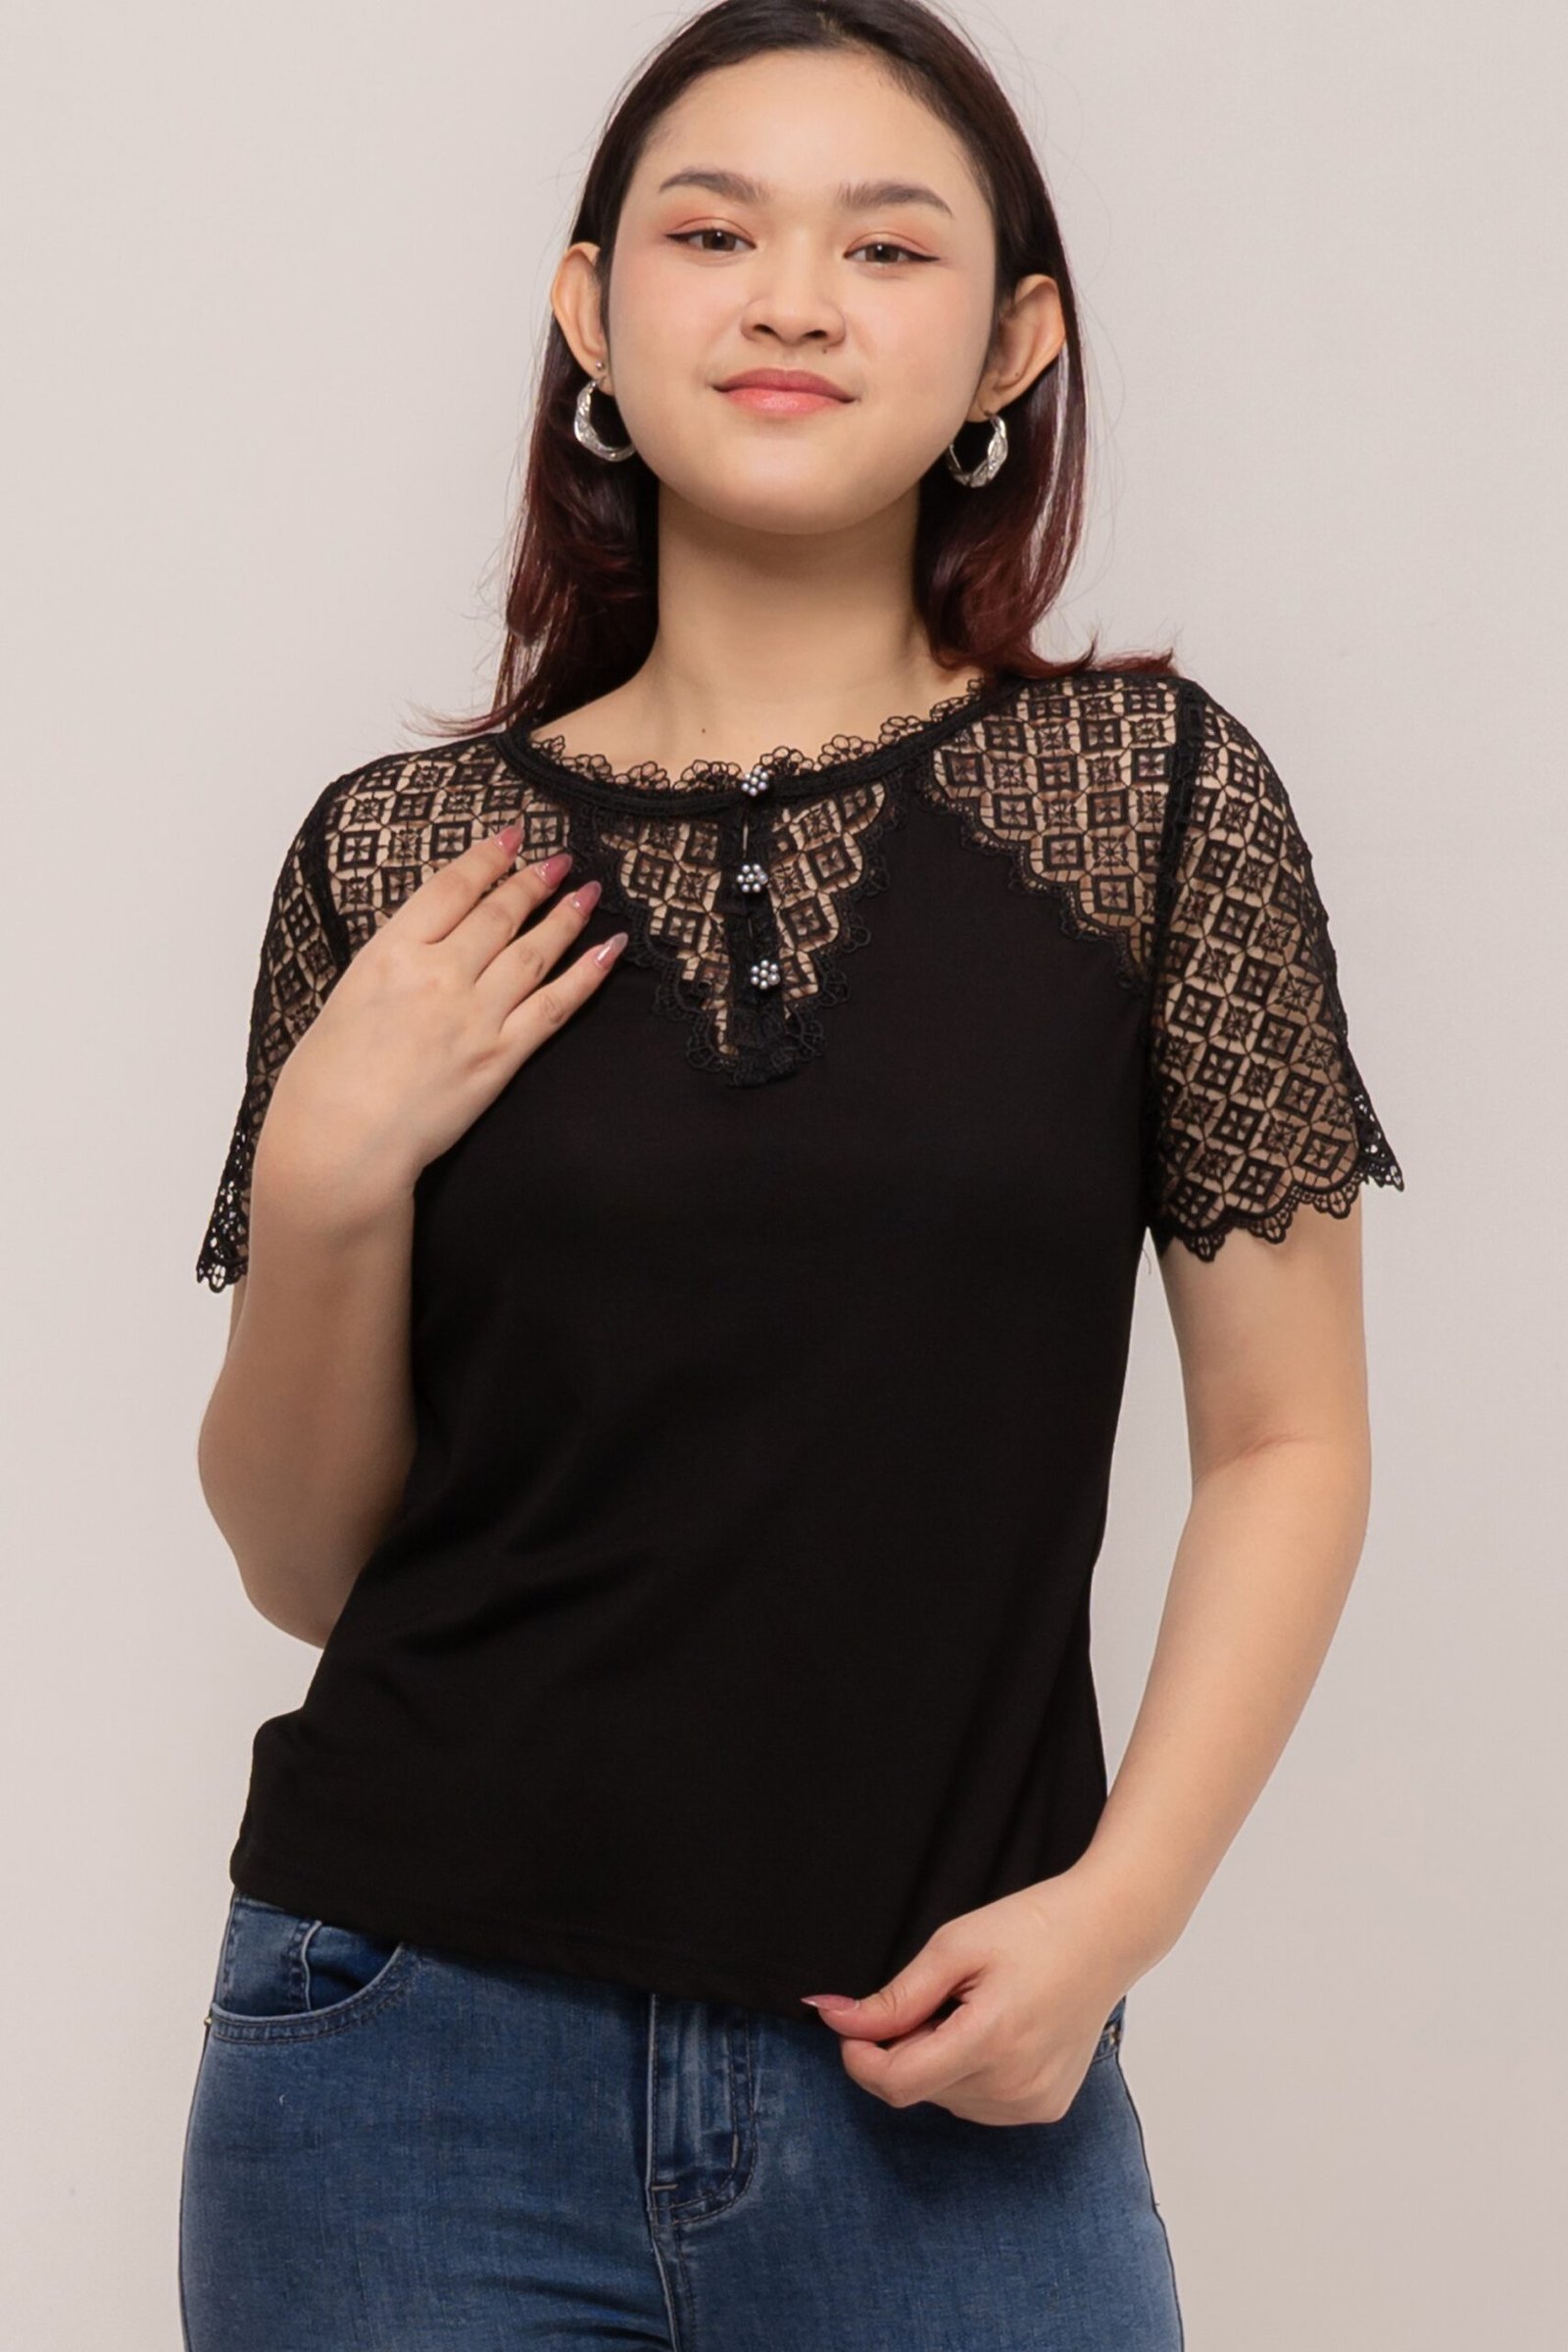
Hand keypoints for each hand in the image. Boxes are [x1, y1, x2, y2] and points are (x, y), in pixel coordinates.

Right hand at [260, 826, 624, 1216]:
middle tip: (561, 860)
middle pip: (498, 913)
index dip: (487, 857)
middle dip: (533, 880)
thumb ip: (391, 967)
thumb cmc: (325, 1080)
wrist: (340, 1142)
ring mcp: (473, 1015)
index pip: (451, 888)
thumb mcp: (346, 999)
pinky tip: (609, 950)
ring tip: (590, 892)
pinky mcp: (499, 1057)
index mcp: (390, 953)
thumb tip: (422, 947)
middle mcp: (438, 975)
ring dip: (567, 915)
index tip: (510, 837)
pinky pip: (555, 1006)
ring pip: (534, 950)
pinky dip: (587, 974)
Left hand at [802, 1867, 1141, 2125]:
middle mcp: (1015, 2087)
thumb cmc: (1033, 1928)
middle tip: (934, 1995)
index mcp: (992, 2041)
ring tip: (971, 2008)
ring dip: (936, 2061)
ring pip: (945, 2099)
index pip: (897, 2084)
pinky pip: (978, 2103)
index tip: (851, 2022)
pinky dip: (967, 2072)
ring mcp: (1034, 2104)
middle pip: (919, 2089)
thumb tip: (834, 2018)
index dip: (860, 2058)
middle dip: (904, 2047)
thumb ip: (895, 1997)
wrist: (1107, 1934)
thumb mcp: (954, 1946)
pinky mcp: (1045, 2109)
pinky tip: (993, 2031)